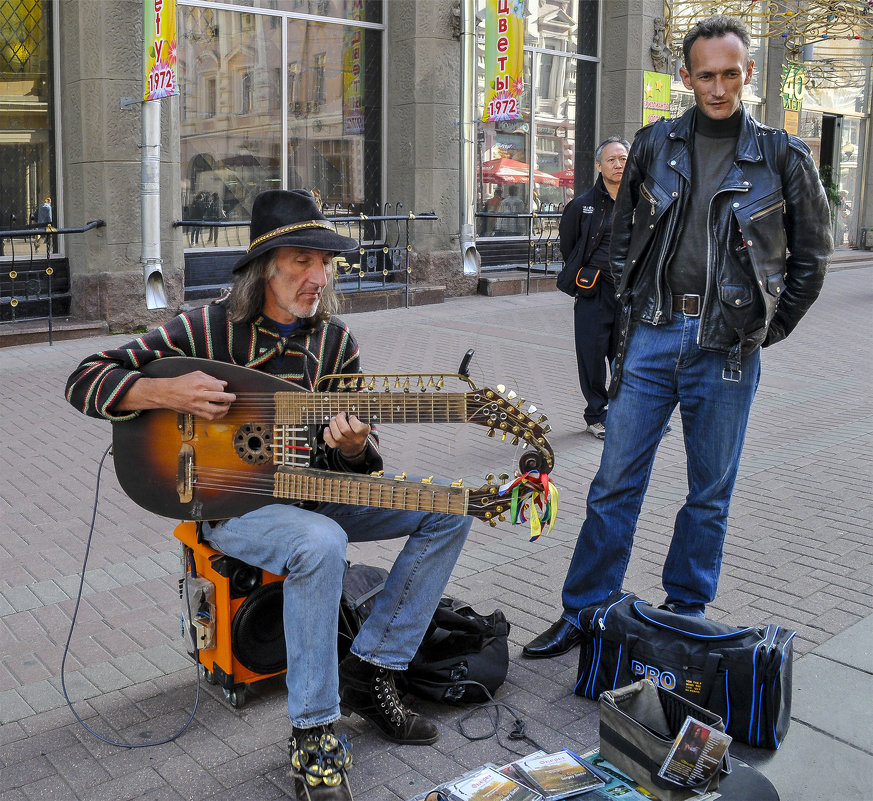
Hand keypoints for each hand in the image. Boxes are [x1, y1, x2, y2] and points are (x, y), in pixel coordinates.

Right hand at [117, 371, 235, 419]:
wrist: (166, 393)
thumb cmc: (181, 383)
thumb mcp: (196, 375)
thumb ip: (211, 378)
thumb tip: (223, 383)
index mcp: (199, 383)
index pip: (219, 387)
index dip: (223, 388)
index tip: (223, 388)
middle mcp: (199, 394)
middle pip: (220, 397)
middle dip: (230, 398)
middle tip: (233, 397)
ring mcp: (197, 405)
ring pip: (216, 410)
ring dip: (225, 408)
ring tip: (227, 405)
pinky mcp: (195, 412)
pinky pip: (210, 417)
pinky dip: (218, 416)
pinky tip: (221, 412)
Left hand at [323, 411, 370, 459]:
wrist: (356, 446)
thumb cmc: (358, 431)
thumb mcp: (363, 424)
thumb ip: (358, 418)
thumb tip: (347, 410)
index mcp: (363, 433)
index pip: (358, 427)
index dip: (352, 420)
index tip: (351, 416)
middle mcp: (355, 439)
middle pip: (345, 430)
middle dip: (340, 419)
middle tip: (340, 415)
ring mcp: (346, 443)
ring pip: (337, 436)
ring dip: (333, 425)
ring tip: (333, 419)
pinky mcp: (338, 446)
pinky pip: (331, 442)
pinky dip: (327, 434)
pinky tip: (328, 429)